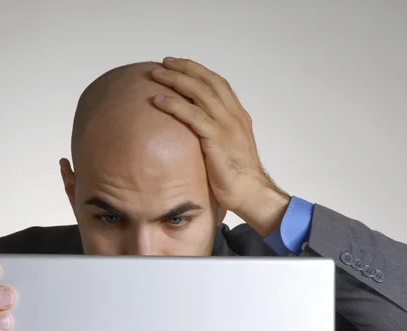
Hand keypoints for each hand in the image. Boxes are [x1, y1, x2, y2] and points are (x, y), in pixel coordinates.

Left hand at [150, 57, 289, 235]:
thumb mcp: (227, 148)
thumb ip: (215, 134)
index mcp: (238, 116)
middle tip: (164, 63)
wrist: (250, 192)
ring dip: (175, 80)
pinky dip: (173, 104)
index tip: (179, 65)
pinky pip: (192, 115)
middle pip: (207, 82)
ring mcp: (226, 125)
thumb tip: (194, 132)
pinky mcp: (216, 138)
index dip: (198, 71)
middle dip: (185, 68)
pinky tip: (158, 99)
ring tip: (155, 74)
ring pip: (199, 93)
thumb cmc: (236, 176)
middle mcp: (234, 115)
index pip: (218, 84)